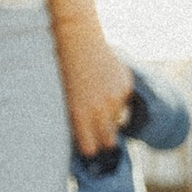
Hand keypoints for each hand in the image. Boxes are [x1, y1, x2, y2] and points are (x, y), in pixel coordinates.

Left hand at [56, 24, 134, 158]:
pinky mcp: (126, 87)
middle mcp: (100, 110)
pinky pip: (123, 102)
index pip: (90, 148)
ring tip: (97, 100)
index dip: (89, 149)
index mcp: (80, 115)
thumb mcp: (65, 100)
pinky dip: (116, 98)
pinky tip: (105, 85)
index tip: (88, 149)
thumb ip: (76, 120)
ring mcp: (115, 98)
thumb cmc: (65, 71)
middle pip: (108, 140)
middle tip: (98, 137)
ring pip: (116, 120)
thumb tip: (84, 139)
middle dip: (103, 140)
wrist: (80, 42)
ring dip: (109, 116)